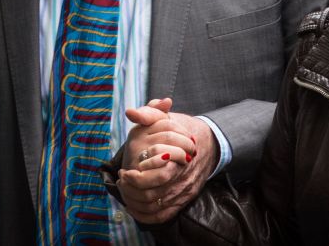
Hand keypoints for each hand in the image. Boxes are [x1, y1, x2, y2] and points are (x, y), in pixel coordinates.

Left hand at [116, 99, 218, 223]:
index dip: (134, 177)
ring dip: (134, 202)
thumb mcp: (164, 118)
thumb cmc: (180, 131)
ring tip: (125, 190)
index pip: (155, 176)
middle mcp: (182, 178)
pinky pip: (163, 216)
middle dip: (131, 191)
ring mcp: (184, 191)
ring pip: (155, 207)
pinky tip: (132, 207)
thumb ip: (148, 113)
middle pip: (152, 195)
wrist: (207, 143)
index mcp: (177, 158)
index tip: (122, 171)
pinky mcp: (183, 200)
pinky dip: (145, 216)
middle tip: (121, 181)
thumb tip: (130, 112)